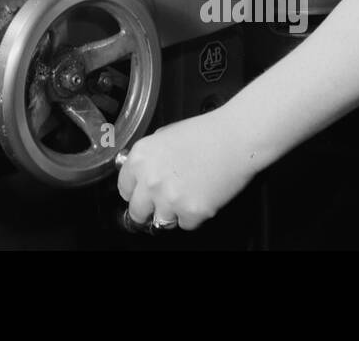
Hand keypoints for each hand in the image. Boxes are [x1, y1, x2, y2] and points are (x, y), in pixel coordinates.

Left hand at [116, 109, 259, 230]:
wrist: (234, 138)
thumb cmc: (204, 133)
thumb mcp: (164, 136)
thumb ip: (147, 158)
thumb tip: (138, 175)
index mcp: (140, 158)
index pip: (124, 189)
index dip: (136, 191)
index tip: (143, 193)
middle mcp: (150, 180)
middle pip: (136, 212)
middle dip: (148, 209)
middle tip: (163, 202)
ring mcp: (170, 198)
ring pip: (160, 222)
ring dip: (172, 213)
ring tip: (187, 193)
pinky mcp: (192, 212)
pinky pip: (186, 224)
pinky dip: (194, 215)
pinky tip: (202, 194)